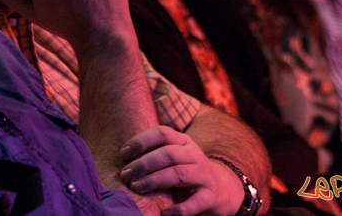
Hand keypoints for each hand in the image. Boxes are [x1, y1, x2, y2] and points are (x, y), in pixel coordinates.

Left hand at [119, 126, 244, 215]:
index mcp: (183, 142)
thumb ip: (153, 154)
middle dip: (144, 163)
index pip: (162, 133)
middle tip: (126, 175)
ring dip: (154, 180)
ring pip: (178, 174)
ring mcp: (204, 175)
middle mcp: (195, 155)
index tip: (124, 153)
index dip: (142, 141)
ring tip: (136, 188)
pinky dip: (179, 209)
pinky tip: (164, 212)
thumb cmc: (186, 171)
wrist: (221, 189)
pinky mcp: (210, 196)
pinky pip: (195, 202)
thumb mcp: (174, 157)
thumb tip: (120, 160)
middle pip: (169, 154)